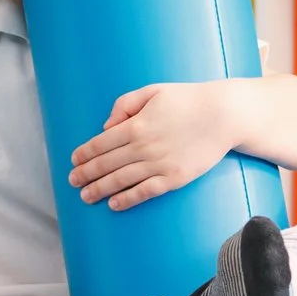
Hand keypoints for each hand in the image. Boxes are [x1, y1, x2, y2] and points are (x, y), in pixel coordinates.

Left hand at [69, 81, 237, 210]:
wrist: (224, 115)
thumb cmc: (188, 99)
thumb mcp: (152, 91)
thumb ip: (124, 105)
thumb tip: (107, 126)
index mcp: (136, 125)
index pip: (101, 143)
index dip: (84, 154)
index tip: (74, 161)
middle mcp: (143, 147)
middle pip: (106, 164)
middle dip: (86, 174)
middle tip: (73, 182)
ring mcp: (159, 164)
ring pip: (121, 180)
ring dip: (100, 189)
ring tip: (85, 197)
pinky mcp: (174, 178)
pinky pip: (145, 192)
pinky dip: (127, 199)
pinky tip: (114, 204)